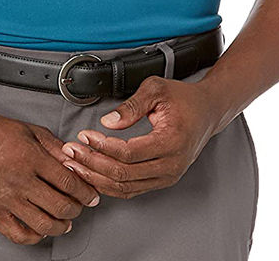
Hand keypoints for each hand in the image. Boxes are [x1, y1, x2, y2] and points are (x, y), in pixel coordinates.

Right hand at [0, 105, 100, 244]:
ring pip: (43, 224)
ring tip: (64, 220)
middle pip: (60, 206)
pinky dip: (35, 236)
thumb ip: (54, 147)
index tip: (90, 195)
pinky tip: (41, 228)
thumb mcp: (29, 130)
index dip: (85, 192)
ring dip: (61, 225)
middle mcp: (19, 181)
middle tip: (79, 206)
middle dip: (76, 209)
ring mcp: (5, 200)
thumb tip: (75, 161)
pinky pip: (19, 235)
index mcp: (31, 158)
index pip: (69, 182)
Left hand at [59, 75, 221, 198]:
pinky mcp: (161, 179)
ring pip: (125, 187)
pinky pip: (131, 189)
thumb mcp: (156, 89)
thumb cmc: (184, 99)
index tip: (84, 135)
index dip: (102, 146)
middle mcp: (171, 165)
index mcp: (171, 141)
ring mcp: (167, 176)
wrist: (207, 111)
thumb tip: (108, 122)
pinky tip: (93, 174)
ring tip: (75, 165)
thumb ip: (131, 105)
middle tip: (71, 152)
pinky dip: (109, 184)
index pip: (129, 153)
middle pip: (123, 174)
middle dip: (92, 164)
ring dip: (97, 177)